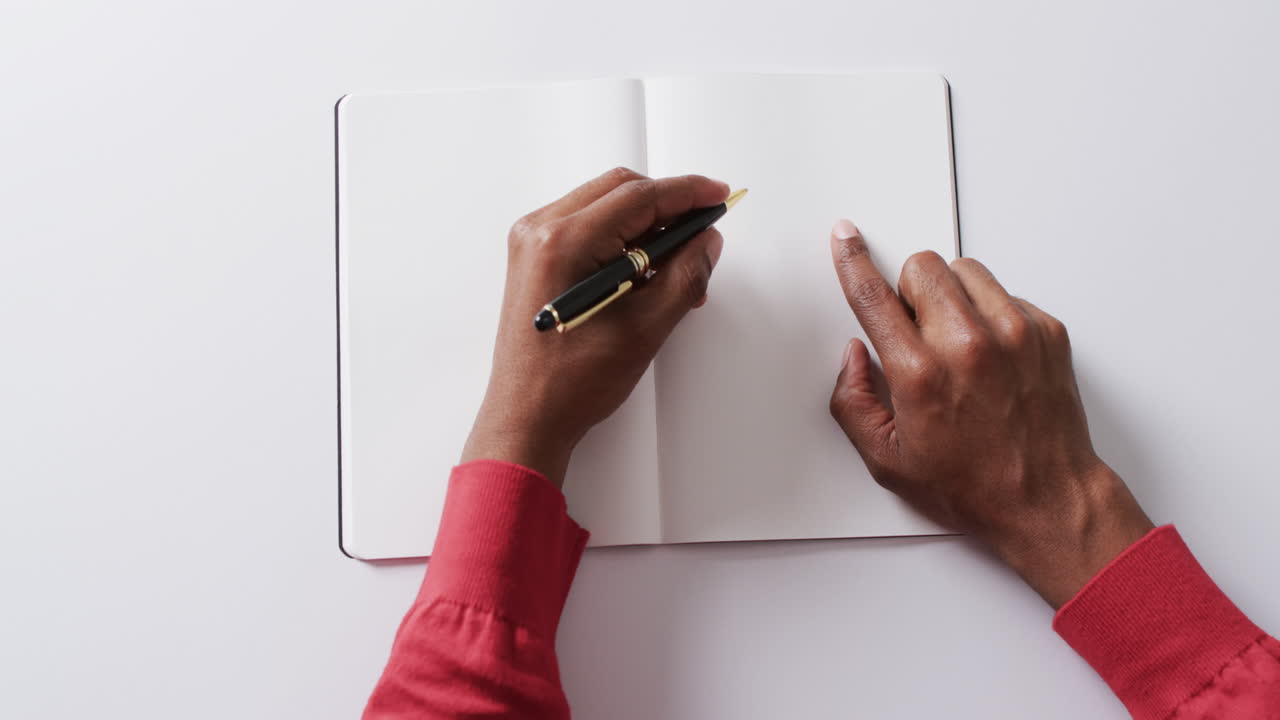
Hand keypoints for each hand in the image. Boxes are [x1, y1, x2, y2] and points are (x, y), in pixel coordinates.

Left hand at [461, 168, 729, 486]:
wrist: (528, 417)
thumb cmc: (570, 383)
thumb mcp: (645, 328)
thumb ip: (685, 275)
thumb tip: (706, 241)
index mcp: (564, 242)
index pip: (640, 196)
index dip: (687, 193)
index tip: (717, 196)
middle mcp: (541, 232)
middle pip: (620, 190)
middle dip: (668, 206)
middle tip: (702, 232)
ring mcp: (532, 243)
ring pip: (604, 205)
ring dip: (646, 225)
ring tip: (676, 267)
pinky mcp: (534, 258)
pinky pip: (587, 226)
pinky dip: (621, 240)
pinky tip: (645, 273)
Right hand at [827, 219, 1153, 607]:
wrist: (1048, 499)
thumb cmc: (973, 485)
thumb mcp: (887, 460)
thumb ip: (853, 402)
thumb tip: (853, 356)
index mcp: (921, 375)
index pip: (874, 297)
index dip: (853, 261)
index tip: (846, 237)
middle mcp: (968, 344)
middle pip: (922, 266)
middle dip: (909, 289)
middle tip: (916, 330)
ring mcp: (1014, 332)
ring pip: (965, 269)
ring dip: (950, 294)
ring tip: (957, 341)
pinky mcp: (1047, 330)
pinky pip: (1004, 292)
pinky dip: (989, 312)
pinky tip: (990, 355)